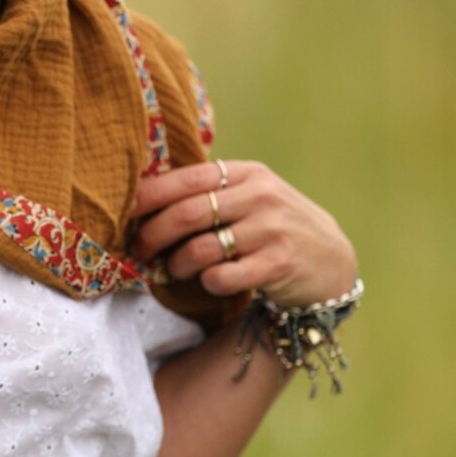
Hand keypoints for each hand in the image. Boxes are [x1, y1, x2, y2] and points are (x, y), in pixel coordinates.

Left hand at [128, 160, 356, 308]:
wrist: (332, 260)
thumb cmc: (273, 226)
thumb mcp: (250, 196)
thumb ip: (210, 191)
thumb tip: (143, 198)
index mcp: (246, 173)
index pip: (185, 180)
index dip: (148, 197)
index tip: (123, 212)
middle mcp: (260, 196)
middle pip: (186, 214)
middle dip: (152, 235)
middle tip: (139, 251)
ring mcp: (272, 230)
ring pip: (200, 249)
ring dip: (176, 264)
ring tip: (172, 270)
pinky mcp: (280, 264)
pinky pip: (223, 277)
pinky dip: (207, 283)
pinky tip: (210, 282)